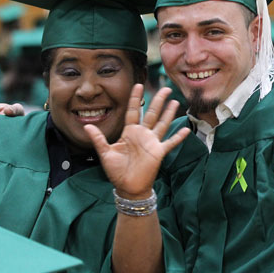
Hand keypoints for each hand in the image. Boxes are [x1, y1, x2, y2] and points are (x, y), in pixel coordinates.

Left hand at [84, 84, 189, 198]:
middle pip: (152, 113)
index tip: (138, 85)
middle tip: (165, 88)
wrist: (127, 188)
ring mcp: (152, 142)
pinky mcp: (158, 152)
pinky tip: (186, 130)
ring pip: (162, 124)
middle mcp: (142, 134)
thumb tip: (87, 126)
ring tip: (175, 101)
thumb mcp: (105, 153)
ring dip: (168, 113)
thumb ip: (98, 139)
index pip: (134, 111)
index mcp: (130, 132)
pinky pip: (170, 143)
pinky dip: (178, 137)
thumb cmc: (116, 171)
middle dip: (158, 101)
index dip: (135, 98)